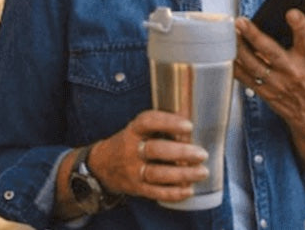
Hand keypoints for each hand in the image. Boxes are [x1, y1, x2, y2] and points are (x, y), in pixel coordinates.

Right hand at [88, 110, 208, 202]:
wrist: (102, 165)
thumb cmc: (131, 142)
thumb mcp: (139, 128)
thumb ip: (161, 124)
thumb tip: (191, 112)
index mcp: (133, 130)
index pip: (148, 122)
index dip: (168, 122)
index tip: (189, 125)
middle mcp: (131, 149)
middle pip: (155, 150)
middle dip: (181, 152)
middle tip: (202, 153)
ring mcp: (132, 170)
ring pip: (157, 174)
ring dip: (182, 174)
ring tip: (202, 172)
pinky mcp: (136, 188)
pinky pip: (155, 192)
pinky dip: (173, 193)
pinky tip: (189, 190)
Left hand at [234, 9, 304, 124]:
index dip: (300, 25)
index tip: (291, 12)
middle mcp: (293, 71)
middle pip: (271, 51)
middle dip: (254, 35)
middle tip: (241, 21)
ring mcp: (277, 83)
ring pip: (252, 64)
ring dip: (239, 47)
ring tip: (231, 32)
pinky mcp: (264, 92)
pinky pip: (244, 77)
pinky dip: (234, 64)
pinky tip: (227, 51)